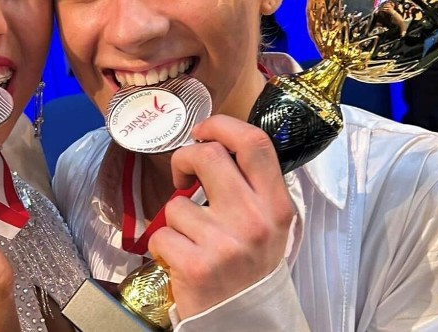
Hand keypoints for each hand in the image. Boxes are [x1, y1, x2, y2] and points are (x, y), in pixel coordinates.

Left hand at [148, 115, 293, 317]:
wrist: (245, 321)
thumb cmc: (249, 265)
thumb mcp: (267, 222)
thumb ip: (250, 184)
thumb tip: (214, 141)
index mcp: (276, 204)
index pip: (255, 143)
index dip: (221, 126)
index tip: (203, 132)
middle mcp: (255, 220)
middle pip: (208, 156)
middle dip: (184, 159)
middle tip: (183, 176)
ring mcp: (226, 243)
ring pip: (176, 203)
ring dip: (174, 220)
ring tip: (191, 240)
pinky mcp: (196, 265)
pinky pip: (161, 235)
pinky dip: (162, 247)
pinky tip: (181, 260)